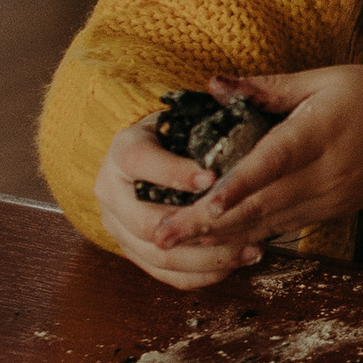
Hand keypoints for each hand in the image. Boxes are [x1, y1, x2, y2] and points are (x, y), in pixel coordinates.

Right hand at [94, 115, 265, 288]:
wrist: (153, 157)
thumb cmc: (180, 135)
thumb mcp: (186, 116)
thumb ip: (206, 109)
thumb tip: (225, 89)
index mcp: (123, 151)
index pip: (140, 162)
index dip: (175, 172)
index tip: (213, 178)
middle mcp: (111, 191)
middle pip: (144, 222)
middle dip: (196, 228)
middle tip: (241, 224)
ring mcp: (118, 225)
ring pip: (157, 255)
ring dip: (207, 257)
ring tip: (251, 249)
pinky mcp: (133, 251)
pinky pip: (166, 274)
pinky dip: (202, 274)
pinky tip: (235, 264)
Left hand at [155, 65, 362, 259]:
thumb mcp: (323, 78)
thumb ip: (266, 87)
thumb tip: (213, 84)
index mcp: (322, 132)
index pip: (274, 162)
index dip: (238, 184)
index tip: (204, 201)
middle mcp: (326, 174)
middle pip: (260, 204)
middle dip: (207, 222)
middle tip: (160, 233)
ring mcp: (330, 199)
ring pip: (267, 224)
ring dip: (218, 237)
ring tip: (174, 245)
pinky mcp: (331, 212)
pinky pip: (283, 229)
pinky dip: (247, 237)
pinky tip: (214, 245)